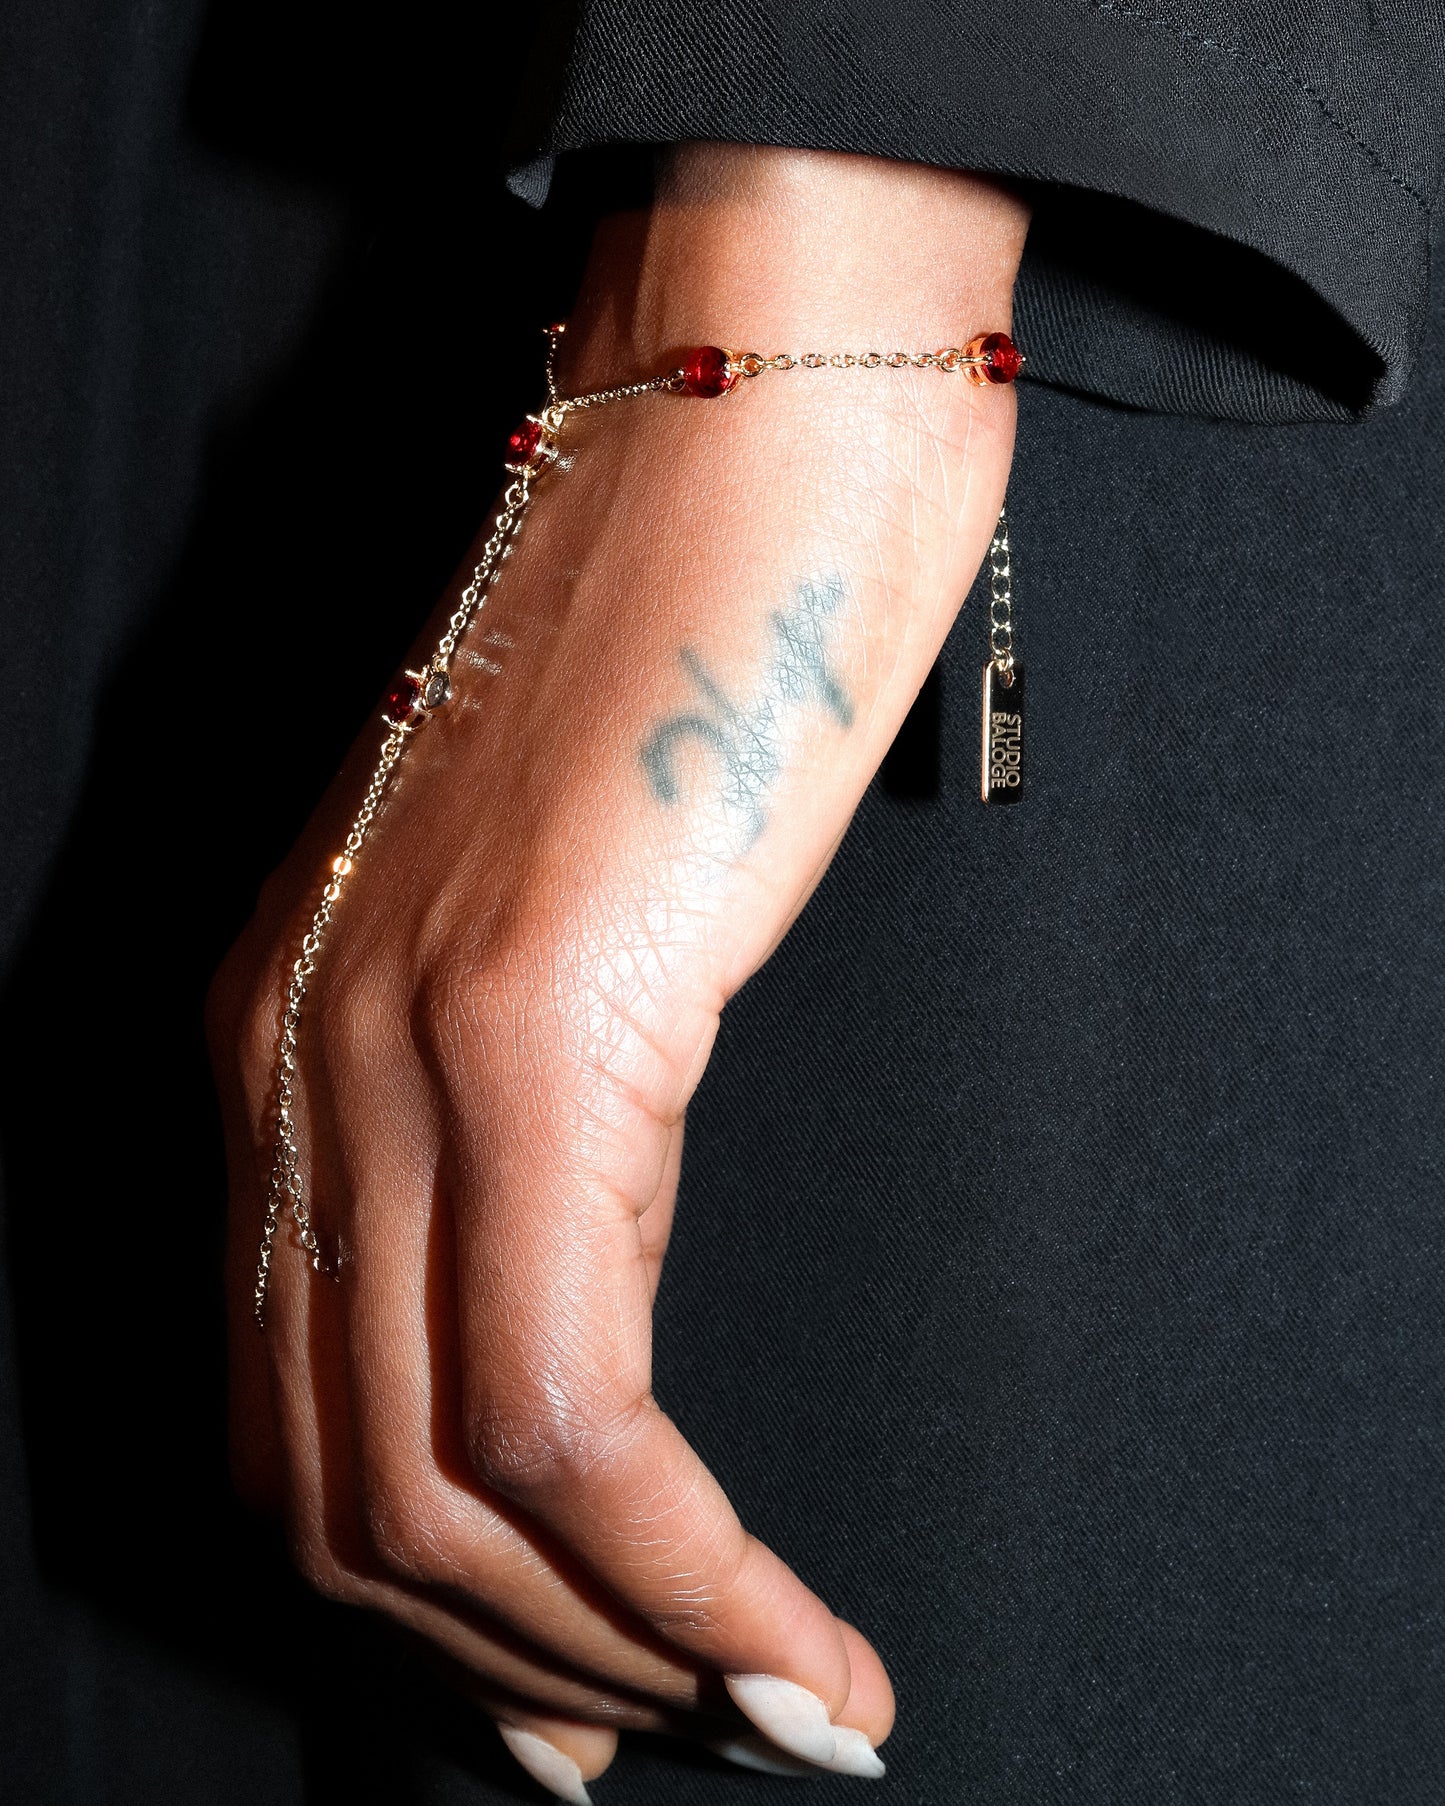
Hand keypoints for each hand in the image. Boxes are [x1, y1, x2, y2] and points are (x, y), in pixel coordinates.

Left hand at [209, 143, 1027, 1796]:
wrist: (733, 411)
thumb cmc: (681, 643)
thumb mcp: (562, 919)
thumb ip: (530, 1124)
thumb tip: (582, 1355)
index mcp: (280, 1037)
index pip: (290, 1419)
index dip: (439, 1627)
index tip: (594, 1714)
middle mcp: (294, 1055)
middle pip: (343, 1489)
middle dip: (528, 1676)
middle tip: (691, 1741)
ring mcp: (395, 1036)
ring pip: (439, 1476)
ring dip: (616, 1647)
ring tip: (772, 1705)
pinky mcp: (541, 1014)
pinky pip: (569, 1390)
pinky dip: (685, 1563)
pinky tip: (792, 1622)